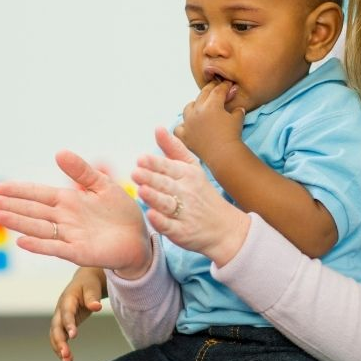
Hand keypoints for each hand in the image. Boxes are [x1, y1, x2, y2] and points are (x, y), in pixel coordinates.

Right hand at [0, 151, 152, 277]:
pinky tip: (22, 241)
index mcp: (68, 201)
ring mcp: (69, 236)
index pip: (38, 194)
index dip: (18, 190)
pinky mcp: (80, 252)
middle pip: (32, 210)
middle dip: (9, 205)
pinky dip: (39, 245)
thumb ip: (82, 171)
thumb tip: (58, 152)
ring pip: (38, 228)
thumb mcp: (102, 185)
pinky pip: (56, 248)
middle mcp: (64, 219)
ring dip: (18, 222)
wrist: (139, 238)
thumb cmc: (121, 213)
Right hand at [50, 267, 106, 360]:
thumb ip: (93, 297)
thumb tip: (96, 307)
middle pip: (56, 327)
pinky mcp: (64, 325)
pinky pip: (60, 337)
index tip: (73, 335)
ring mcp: (60, 318)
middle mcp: (60, 310)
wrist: (84, 281)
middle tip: (66, 354)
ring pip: (55, 335)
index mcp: (67, 299)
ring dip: (59, 348)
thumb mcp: (92, 287)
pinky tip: (68, 359)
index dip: (68, 324)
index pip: (66, 313)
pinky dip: (62, 348)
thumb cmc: (89, 284)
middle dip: (59, 341)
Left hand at [132, 128, 250, 265]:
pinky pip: (170, 226)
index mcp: (187, 175)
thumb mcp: (192, 168)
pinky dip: (161, 222)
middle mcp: (186, 193)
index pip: (169, 167)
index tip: (141, 158)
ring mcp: (185, 213)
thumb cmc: (202, 194)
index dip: (155, 163)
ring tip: (141, 190)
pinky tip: (151, 215)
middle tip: (135, 172)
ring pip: (167, 204)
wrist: (225, 227)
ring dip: (154, 197)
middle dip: (151, 178)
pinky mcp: (182, 232)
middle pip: (166, 184)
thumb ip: (173, 148)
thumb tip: (157, 128)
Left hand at [175, 81, 245, 162]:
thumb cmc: (232, 136)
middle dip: (211, 90)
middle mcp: (197, 111)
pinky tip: (188, 126)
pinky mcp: (184, 136)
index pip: (218, 90)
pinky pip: (179, 128)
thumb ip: (237, 110)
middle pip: (203, 95)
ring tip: (199, 107)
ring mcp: (189, 123)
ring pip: (188, 108)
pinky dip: (183, 126)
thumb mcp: (238, 119)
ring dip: (194, 105)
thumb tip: (238, 108)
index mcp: (212, 105)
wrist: (223, 154)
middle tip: (216, 88)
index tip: (228, 85)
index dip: (224, 86)